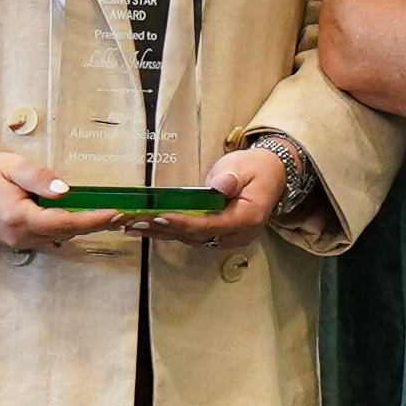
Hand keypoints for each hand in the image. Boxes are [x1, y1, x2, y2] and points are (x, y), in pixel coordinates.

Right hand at [0, 149, 131, 253]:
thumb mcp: (9, 166)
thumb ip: (39, 178)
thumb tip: (66, 190)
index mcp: (20, 218)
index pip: (67, 222)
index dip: (95, 219)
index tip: (118, 213)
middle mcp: (19, 236)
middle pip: (66, 233)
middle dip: (94, 224)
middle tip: (123, 214)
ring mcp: (15, 242)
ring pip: (57, 238)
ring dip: (79, 228)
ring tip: (106, 216)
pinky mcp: (12, 241)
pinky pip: (45, 239)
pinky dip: (63, 230)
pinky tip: (75, 218)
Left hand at [147, 143, 286, 242]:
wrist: (272, 175)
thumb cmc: (256, 168)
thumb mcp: (243, 166)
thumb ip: (231, 177)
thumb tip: (221, 187)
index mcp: (247, 217)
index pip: (210, 225)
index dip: (183, 223)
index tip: (160, 217)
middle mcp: (238, 234)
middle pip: (197, 236)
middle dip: (164, 230)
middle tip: (135, 222)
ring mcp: (230, 238)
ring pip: (192, 240)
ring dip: (162, 234)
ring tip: (133, 226)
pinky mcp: (221, 236)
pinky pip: (194, 237)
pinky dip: (171, 232)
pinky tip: (149, 227)